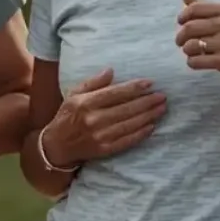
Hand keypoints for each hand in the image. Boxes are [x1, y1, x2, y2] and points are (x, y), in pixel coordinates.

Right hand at [42, 69, 166, 168]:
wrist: (56, 146)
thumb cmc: (67, 116)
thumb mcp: (74, 94)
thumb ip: (93, 83)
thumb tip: (110, 71)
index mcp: (86, 103)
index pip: (115, 93)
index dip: (134, 88)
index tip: (150, 83)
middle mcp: (94, 119)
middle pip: (126, 109)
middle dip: (147, 102)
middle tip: (163, 96)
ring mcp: (100, 136)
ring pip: (129, 124)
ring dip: (148, 116)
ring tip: (162, 108)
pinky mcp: (104, 150)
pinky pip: (127, 141)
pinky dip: (141, 134)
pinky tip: (152, 126)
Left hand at [176, 0, 219, 87]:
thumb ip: (205, 5)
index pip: (195, 8)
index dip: (183, 16)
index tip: (181, 22)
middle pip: (189, 27)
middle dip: (181, 36)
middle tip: (182, 41)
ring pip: (191, 45)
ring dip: (187, 50)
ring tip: (192, 52)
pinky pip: (196, 61)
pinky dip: (192, 62)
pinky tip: (197, 61)